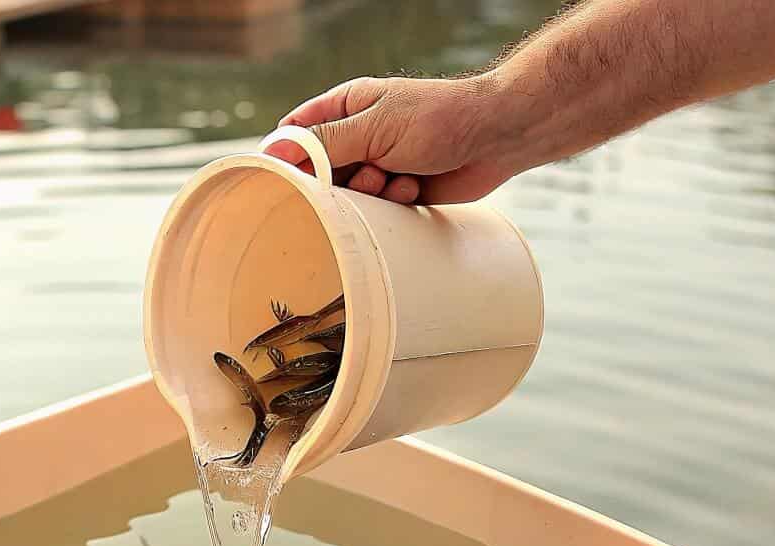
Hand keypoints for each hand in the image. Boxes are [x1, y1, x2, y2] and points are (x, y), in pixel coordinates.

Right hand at [269, 75, 516, 204]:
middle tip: (362, 176)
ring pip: (347, 194)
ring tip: (394, 178)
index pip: (296, 132)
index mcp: (345, 108)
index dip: (287, 156)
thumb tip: (277, 149)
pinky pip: (376, 207)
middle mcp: (357, 136)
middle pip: (319, 171)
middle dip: (336, 182)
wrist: (496, 138)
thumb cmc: (439, 118)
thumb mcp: (374, 127)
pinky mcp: (396, 189)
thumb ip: (325, 142)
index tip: (289, 178)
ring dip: (368, 193)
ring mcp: (377, 163)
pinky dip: (392, 201)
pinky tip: (413, 186)